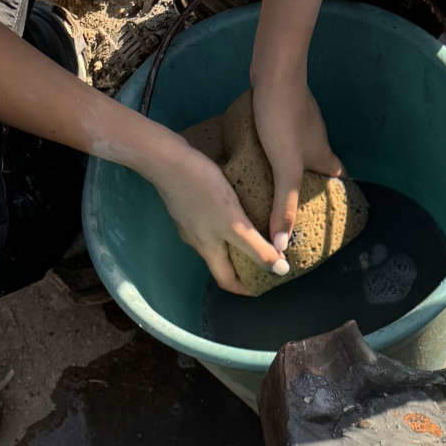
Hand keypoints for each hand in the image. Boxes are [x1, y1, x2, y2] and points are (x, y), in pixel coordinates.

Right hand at [144, 133, 285, 292]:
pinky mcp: (188, 200)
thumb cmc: (201, 190)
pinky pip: (211, 217)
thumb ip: (257, 248)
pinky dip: (226, 219)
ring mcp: (190, 220)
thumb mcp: (235, 224)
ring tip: (255, 231)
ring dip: (235, 240)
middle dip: (242, 263)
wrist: (165, 157)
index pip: (227, 281)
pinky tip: (236, 206)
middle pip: (222, 260)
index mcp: (208, 249)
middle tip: (264, 257)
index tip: (262, 285)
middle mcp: (197, 239)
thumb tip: (280, 271)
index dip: (244, 288)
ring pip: (216, 238)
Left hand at [252, 69, 343, 253]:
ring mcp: (301, 122)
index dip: (335, 198)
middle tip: (294, 205)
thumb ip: (284, 207)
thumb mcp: (285, 170)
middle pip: (319, 167)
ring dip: (291, 166)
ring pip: (300, 151)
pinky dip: (277, 147)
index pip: (339, 182)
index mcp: (325, 156)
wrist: (275, 69)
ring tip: (273, 185)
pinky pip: (283, 135)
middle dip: (309, 186)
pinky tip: (260, 154)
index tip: (323, 215)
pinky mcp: (284, 108)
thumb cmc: (283, 119)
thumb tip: (282, 247)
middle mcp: (318, 139)